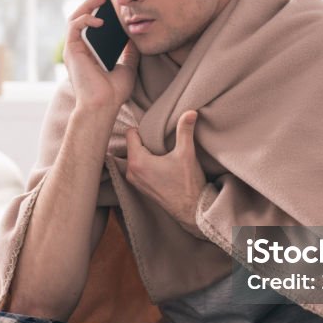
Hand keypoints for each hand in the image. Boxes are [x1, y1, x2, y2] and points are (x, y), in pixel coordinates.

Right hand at [64, 0, 139, 114]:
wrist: (104, 106)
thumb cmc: (113, 92)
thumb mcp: (128, 66)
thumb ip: (129, 51)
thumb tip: (135, 36)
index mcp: (90, 51)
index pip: (92, 22)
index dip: (98, 6)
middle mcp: (80, 48)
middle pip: (82, 15)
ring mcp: (74, 49)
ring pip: (75, 17)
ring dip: (87, 3)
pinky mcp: (71, 50)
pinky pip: (74, 26)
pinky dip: (85, 18)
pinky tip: (99, 19)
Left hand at [125, 110, 206, 234]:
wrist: (191, 210)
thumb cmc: (187, 184)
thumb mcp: (187, 153)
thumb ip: (185, 130)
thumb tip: (191, 111)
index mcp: (137, 161)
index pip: (130, 133)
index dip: (143, 128)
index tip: (156, 130)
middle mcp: (130, 172)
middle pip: (131, 144)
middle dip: (144, 140)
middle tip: (160, 140)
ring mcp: (134, 181)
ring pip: (133, 156)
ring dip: (144, 152)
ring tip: (161, 151)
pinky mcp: (140, 187)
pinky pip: (136, 167)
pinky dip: (145, 162)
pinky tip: (160, 163)